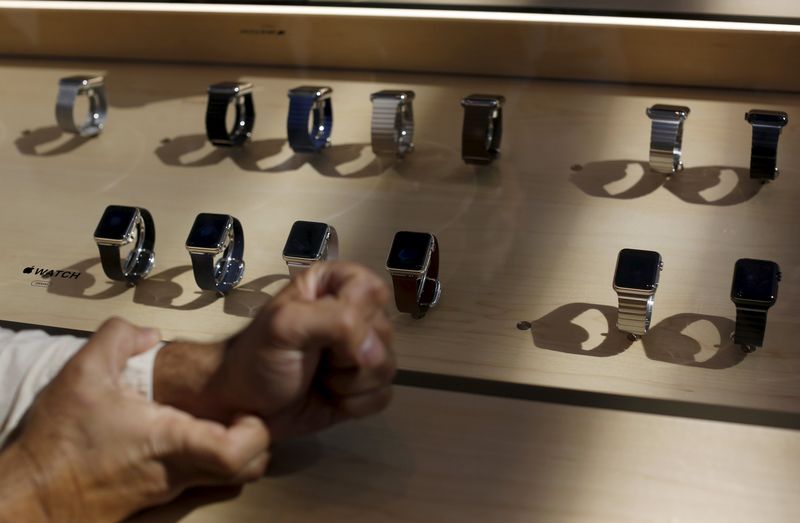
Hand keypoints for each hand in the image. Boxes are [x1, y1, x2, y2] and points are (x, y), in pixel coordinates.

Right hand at [0, 318, 269, 522]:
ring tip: (220, 423)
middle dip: (258, 442)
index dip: (256, 432)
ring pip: (229, 481)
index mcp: (170, 441)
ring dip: (237, 455)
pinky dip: (213, 470)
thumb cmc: (59, 440)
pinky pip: (204, 489)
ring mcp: (171, 492)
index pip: (236, 452)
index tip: (248, 409)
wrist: (31, 496)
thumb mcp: (82, 373)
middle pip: (248, 470)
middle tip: (242, 413)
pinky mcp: (159, 504)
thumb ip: (118, 338)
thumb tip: (150, 333)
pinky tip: (192, 444)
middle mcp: (179, 472)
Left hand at [156, 262, 395, 441]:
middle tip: (314, 359)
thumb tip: (375, 351)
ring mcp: (361, 352)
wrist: (240, 407)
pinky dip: (354, 403)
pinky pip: (383, 396)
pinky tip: (329, 396)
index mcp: (335, 285)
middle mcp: (353, 313)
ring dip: (350, 383)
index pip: (373, 289)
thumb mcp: (286, 326)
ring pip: (388, 367)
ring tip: (319, 379)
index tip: (326, 332)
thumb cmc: (255, 357)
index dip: (357, 316)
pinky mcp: (364, 386)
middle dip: (350, 356)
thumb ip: (336, 322)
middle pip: (385, 332)